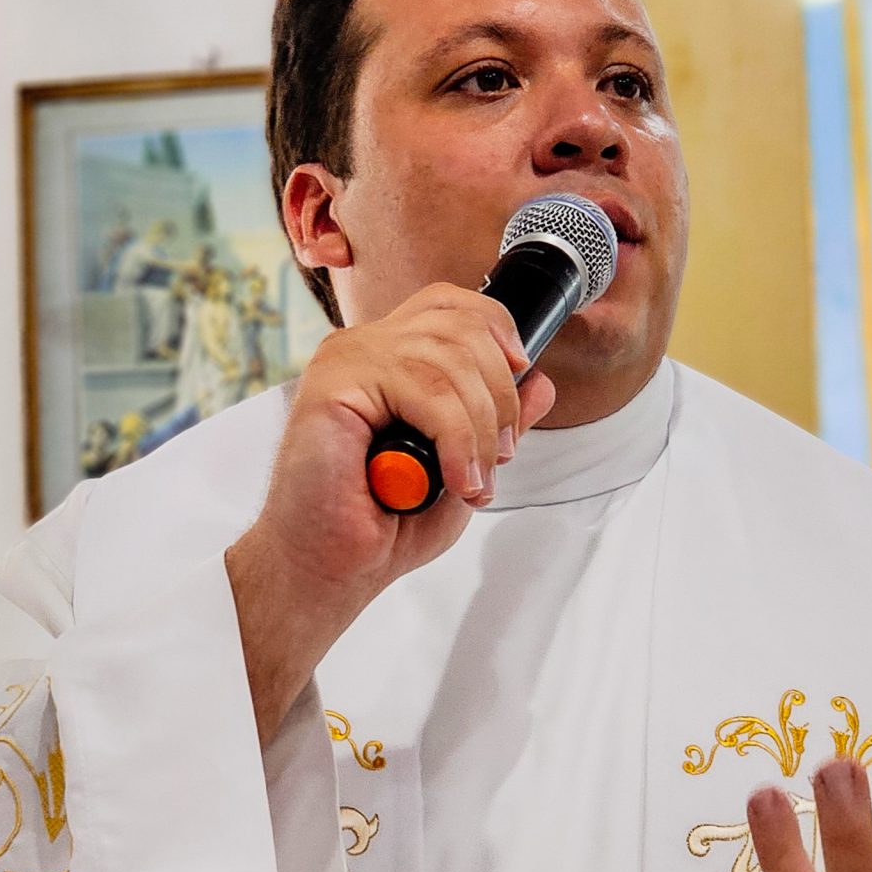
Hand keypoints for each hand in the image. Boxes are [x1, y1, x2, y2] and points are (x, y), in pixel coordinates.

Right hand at [226, 282, 558, 742]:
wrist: (330, 568)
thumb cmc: (381, 523)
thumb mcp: (462, 464)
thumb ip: (495, 420)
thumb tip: (542, 382)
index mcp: (387, 353)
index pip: (451, 303)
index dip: (496, 329)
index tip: (520, 376)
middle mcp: (364, 346)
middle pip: (460, 325)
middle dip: (499, 393)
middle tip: (497, 454)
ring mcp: (346, 359)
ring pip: (448, 358)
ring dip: (478, 426)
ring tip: (473, 478)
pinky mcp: (334, 383)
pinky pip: (422, 389)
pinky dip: (454, 439)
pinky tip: (452, 477)